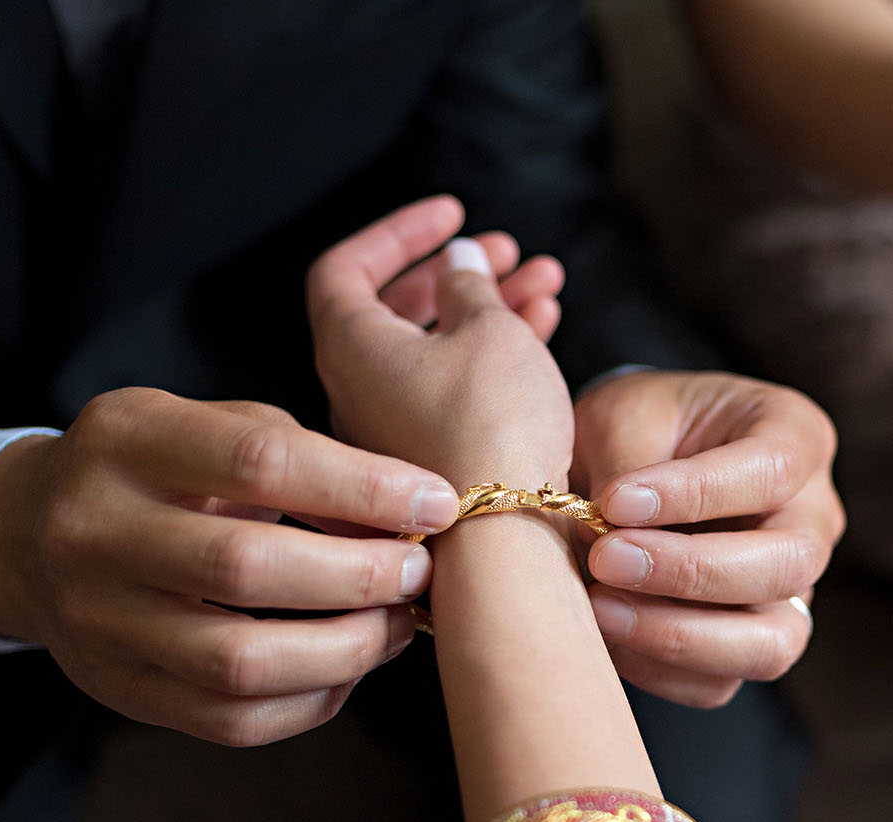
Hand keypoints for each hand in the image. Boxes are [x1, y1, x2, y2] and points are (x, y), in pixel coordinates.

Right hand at [0, 393, 460, 745]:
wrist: (28, 535)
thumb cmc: (161, 472)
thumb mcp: (209, 426)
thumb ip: (300, 455)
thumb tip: (409, 511)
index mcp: (127, 440)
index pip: (259, 461)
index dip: (363, 488)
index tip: (436, 504)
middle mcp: (94, 531)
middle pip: (244, 568)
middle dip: (358, 576)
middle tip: (419, 572)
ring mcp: (98, 620)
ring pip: (238, 662)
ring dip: (345, 651)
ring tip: (397, 624)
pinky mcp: (119, 689)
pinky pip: (231, 719)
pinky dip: (312, 700)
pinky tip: (350, 668)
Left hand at [308, 196, 572, 483]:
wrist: (506, 533)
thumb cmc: (492, 423)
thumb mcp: (490, 329)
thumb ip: (471, 282)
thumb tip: (460, 263)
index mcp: (351, 344)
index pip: (348, 266)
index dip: (398, 232)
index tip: (451, 215)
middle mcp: (358, 387)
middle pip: (400, 307)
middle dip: (459, 271)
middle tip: (507, 251)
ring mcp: (392, 428)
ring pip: (437, 348)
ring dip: (489, 308)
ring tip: (544, 283)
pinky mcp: (431, 460)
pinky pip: (455, 389)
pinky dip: (494, 354)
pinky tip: (542, 331)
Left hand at [569, 371, 842, 706]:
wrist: (628, 468)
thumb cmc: (638, 425)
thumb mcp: (626, 415)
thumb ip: (628, 467)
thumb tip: (611, 536)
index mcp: (796, 438)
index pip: (771, 471)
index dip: (696, 493)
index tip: (615, 501)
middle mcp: (812, 519)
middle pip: (788, 565)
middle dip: (693, 572)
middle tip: (606, 559)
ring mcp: (792, 591)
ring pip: (772, 642)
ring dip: (680, 635)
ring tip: (599, 608)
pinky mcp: (751, 643)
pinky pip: (720, 682)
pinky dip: (659, 668)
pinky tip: (606, 632)